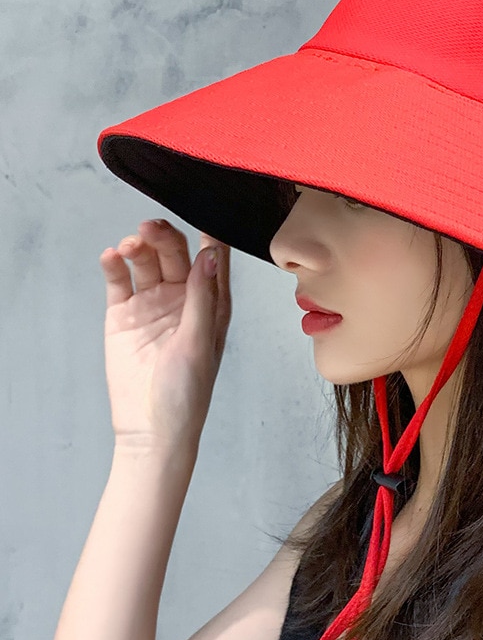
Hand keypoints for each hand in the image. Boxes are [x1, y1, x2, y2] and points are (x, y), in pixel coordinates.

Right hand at [99, 219, 230, 452]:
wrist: (149, 427)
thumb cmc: (186, 391)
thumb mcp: (199, 342)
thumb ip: (202, 297)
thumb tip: (210, 255)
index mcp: (212, 304)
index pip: (214, 261)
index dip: (208, 235)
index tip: (200, 211)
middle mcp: (183, 298)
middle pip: (176, 255)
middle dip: (165, 238)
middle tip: (150, 229)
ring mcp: (153, 304)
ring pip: (148, 263)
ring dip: (140, 248)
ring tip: (131, 246)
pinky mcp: (124, 314)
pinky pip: (120, 281)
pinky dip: (115, 266)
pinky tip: (113, 257)